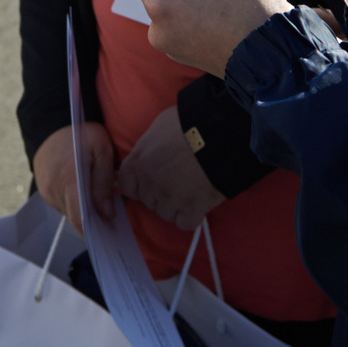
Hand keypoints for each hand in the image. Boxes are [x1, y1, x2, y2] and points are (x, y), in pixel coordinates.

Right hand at [33, 121, 115, 229]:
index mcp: (69, 180)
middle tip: (109, 215)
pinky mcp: (43, 189)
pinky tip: (84, 193)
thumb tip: (107, 214)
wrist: (52, 121)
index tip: (107, 235)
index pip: (79, 218)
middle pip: (75, 218)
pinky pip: (61, 203)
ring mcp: (45, 190)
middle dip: (92, 220)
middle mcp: (53, 189)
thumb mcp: (102, 150)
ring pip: (68, 211)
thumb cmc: (81, 133)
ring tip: (98, 200)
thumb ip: (104, 183)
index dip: (93, 231)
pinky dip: (73, 202)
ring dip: (82, 210)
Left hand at [116, 105, 225, 230]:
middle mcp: (149, 183)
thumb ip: (150, 147)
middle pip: (148, 201)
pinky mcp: (191, 209)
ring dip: (177, 206)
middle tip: (179, 181)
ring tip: (192, 190)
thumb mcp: (160, 126)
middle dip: (161, 195)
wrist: (221, 133)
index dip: (139, 185)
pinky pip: (185, 223)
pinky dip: (192, 216)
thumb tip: (151, 154)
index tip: (151, 182)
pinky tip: (200, 203)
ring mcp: (170, 198)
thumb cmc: (190, 122)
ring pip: (166, 214)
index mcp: (139, 161)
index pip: (126, 186)